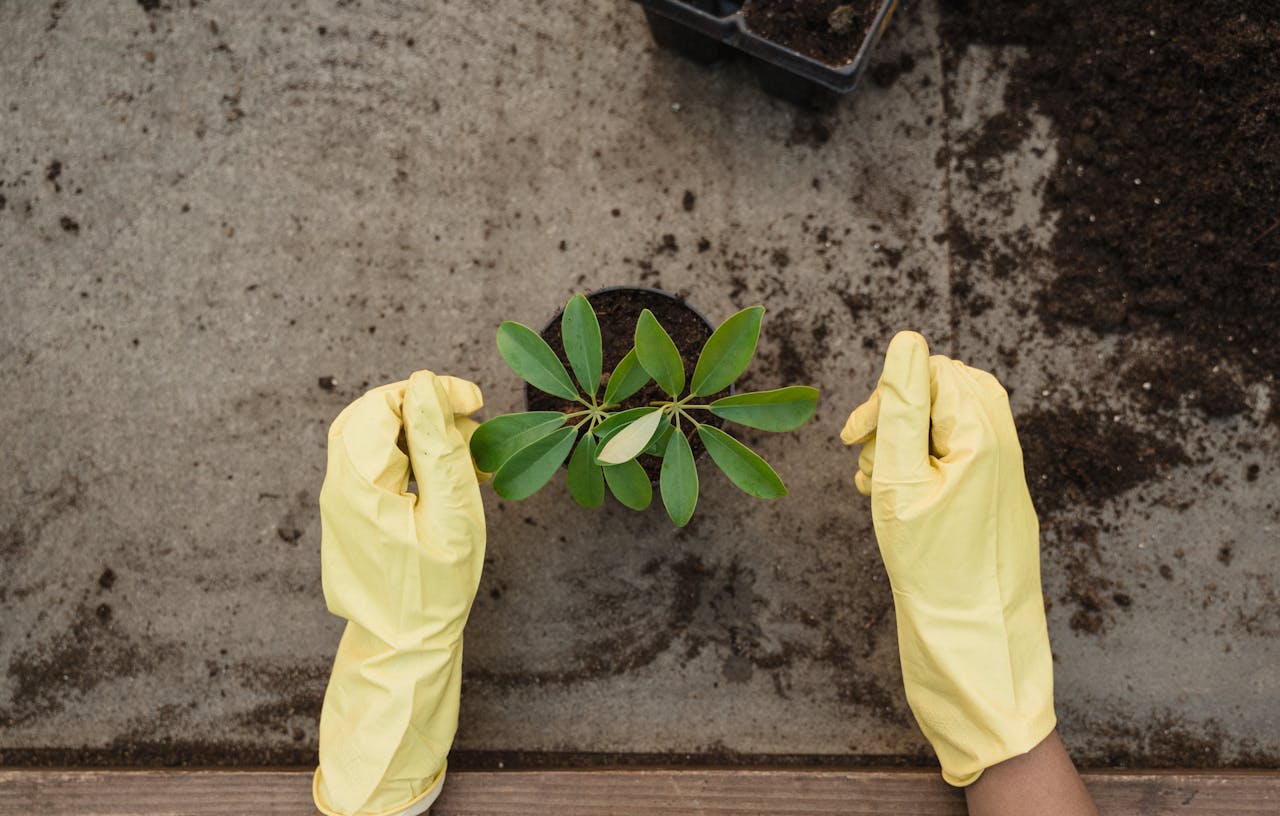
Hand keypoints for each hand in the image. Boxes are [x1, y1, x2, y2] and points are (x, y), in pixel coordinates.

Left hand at [313, 371, 486, 815]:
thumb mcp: (451, 513)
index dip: (429, 392)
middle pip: (374, 417)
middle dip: (425, 409)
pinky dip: (413, 461)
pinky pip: (378, 470)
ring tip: (469, 454)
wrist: (403, 651)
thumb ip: (437, 444)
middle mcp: (338, 487)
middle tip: (471, 422)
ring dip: (422, 435)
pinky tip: (449, 479)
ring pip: (377, 442)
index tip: (474, 403)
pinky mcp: (351, 518)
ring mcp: (340, 504)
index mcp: (358, 483)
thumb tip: (424, 383)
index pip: (382, 403)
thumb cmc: (434, 589)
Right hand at [840, 332, 1054, 785]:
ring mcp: (1003, 476)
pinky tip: (895, 503)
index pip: (933, 374)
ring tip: (877, 486)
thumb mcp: (902, 481)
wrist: (973, 648)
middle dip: (897, 416)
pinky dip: (920, 469)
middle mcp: (1004, 448)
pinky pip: (957, 457)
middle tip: (866, 457)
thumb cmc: (933, 569)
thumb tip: (908, 341)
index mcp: (987, 437)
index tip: (853, 438)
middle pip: (944, 392)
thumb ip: (904, 408)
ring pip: (948, 424)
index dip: (887, 396)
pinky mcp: (994, 501)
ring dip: (904, 444)